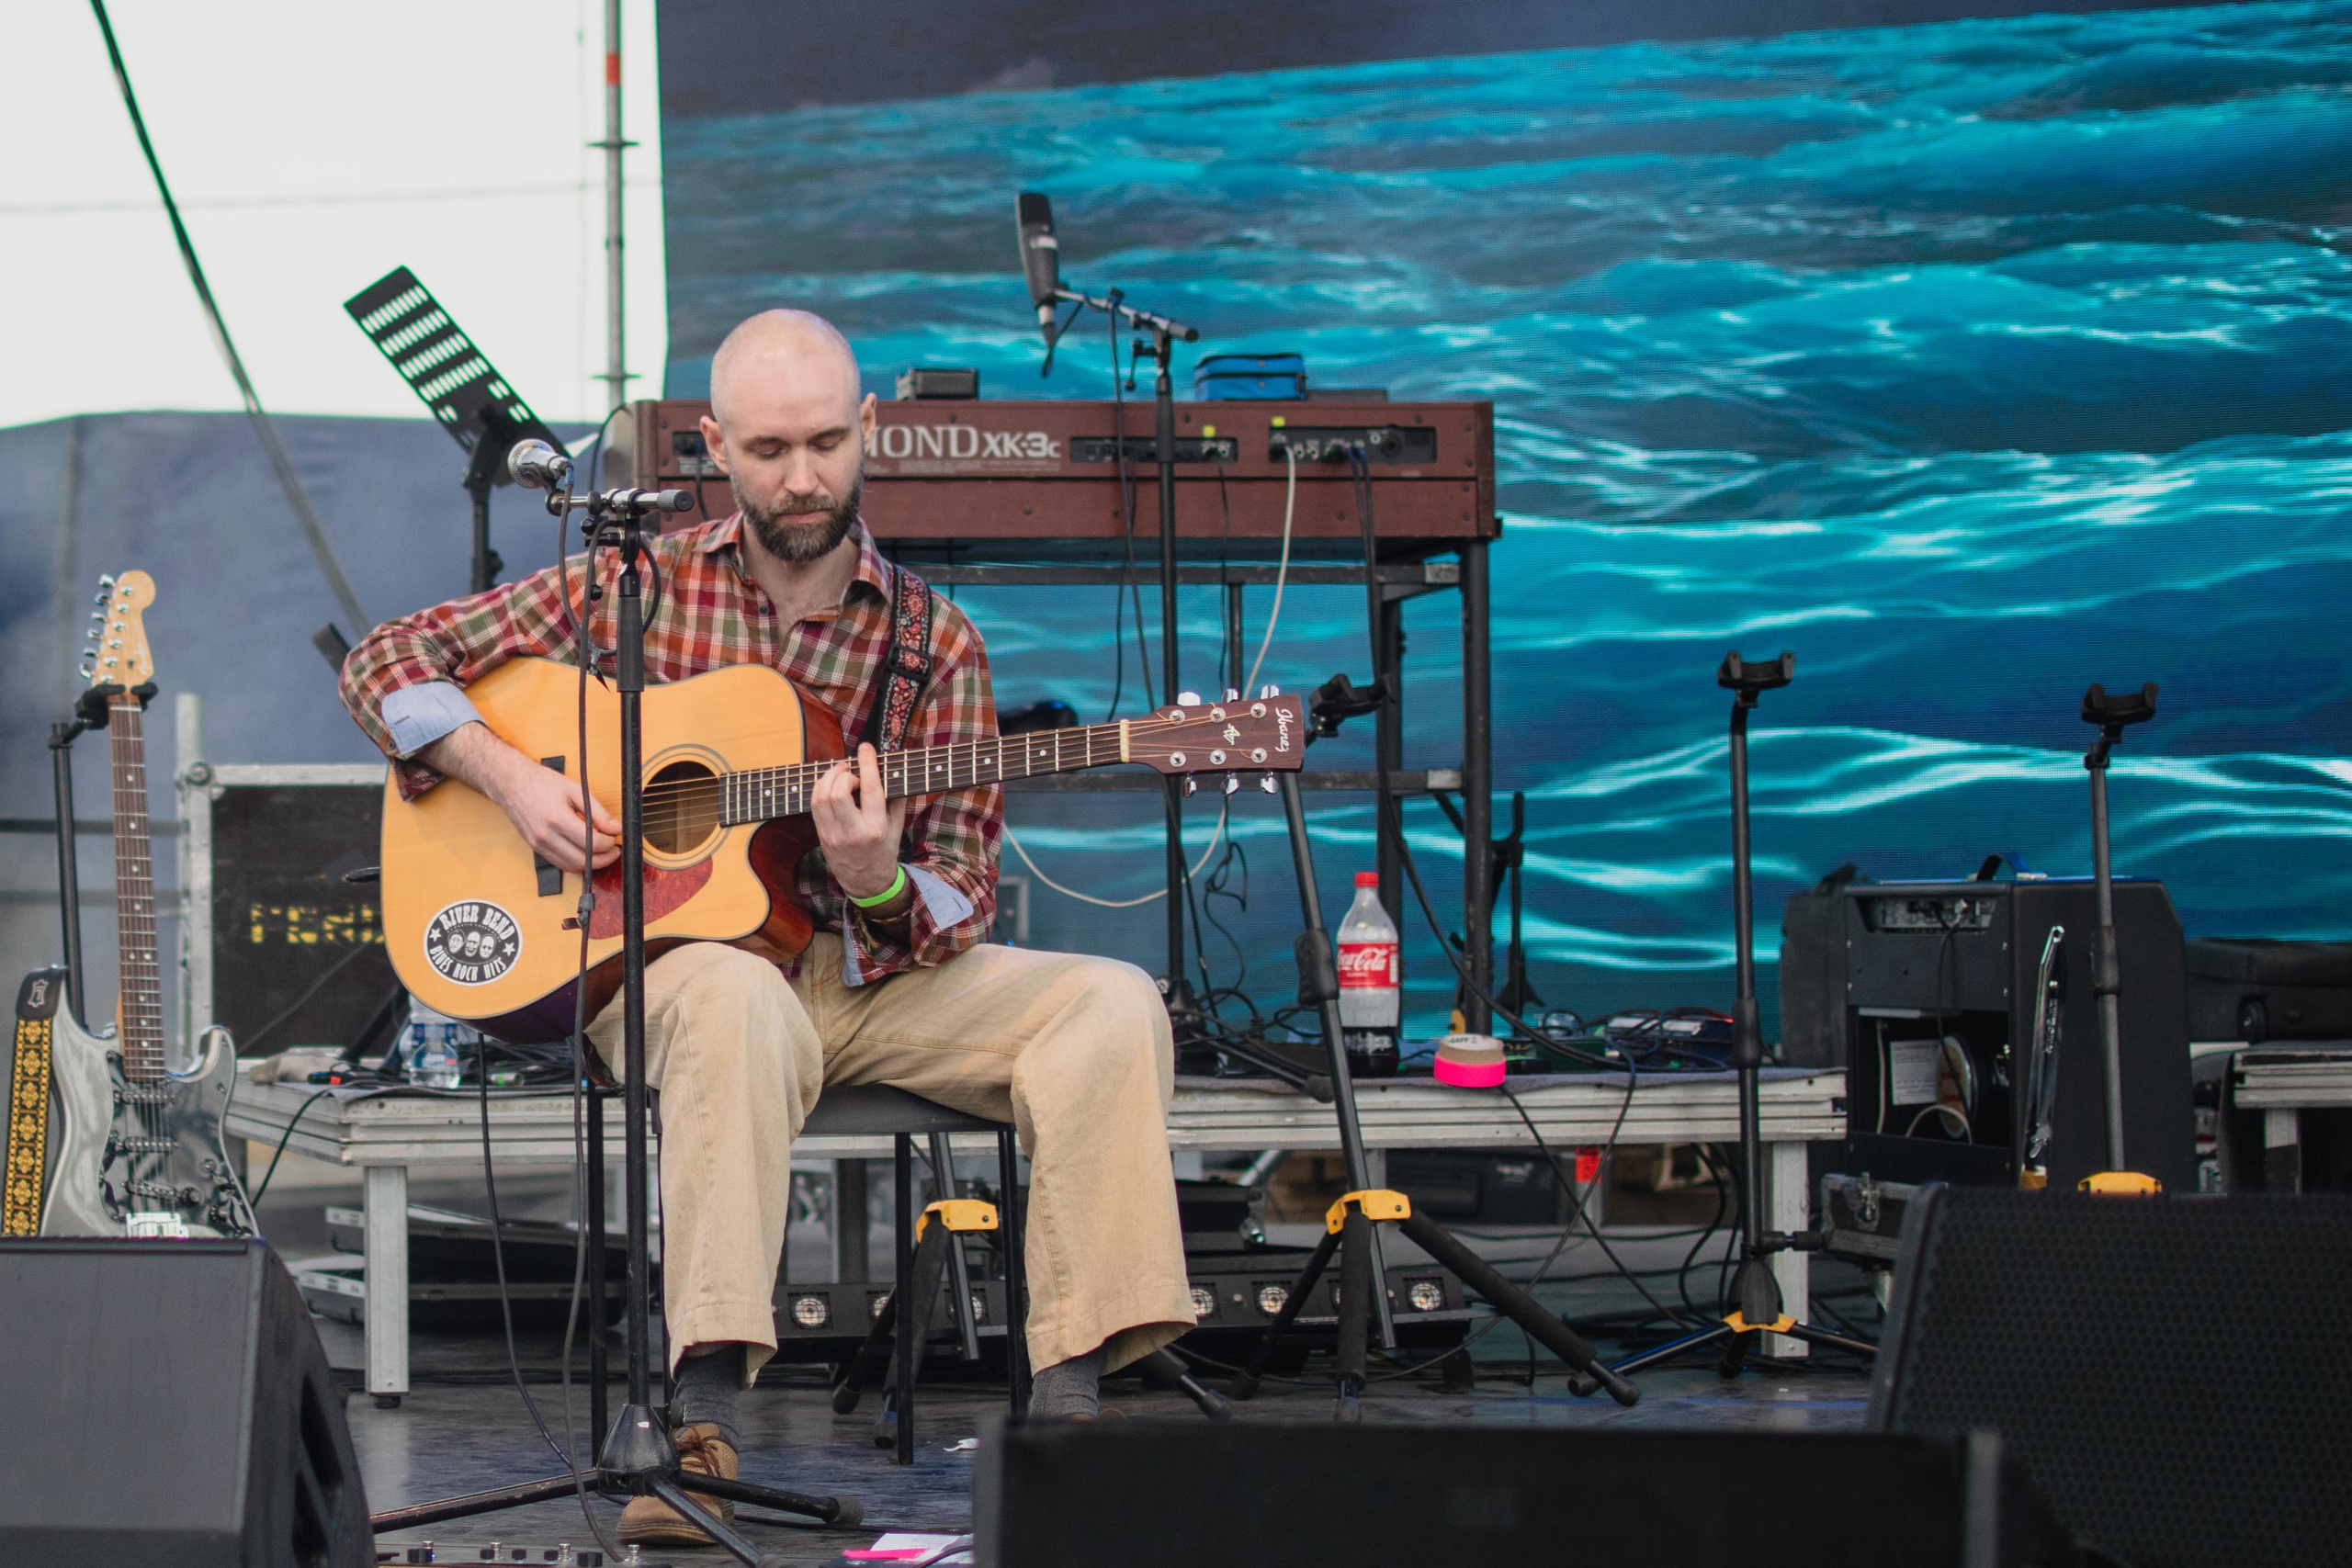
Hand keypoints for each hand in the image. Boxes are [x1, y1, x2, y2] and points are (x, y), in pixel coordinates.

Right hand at [425, 721, 620, 873]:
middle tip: (614, 849)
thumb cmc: (542, 783)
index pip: (592, 843)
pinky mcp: (535, 848)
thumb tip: (616, 828)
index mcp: (557, 819)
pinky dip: (576, 862)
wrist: (511, 783)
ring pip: (571, 867)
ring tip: (603, 851)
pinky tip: (585, 851)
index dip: (609, 844)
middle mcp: (546, 836)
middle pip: (583, 861)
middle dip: (604, 859)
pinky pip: (560, 864)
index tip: (616, 837)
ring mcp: (539, 845)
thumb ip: (598, 812)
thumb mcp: (576, 790)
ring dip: (591, 864)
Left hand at [810, 743, 906, 899]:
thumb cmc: (884, 851)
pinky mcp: (822, 836)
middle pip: (838, 792)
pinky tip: (829, 785)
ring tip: (839, 774)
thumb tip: (893, 769)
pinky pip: (814, 806)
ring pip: (821, 797)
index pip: (871, 789)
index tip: (866, 748)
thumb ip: (897, 798)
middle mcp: (853, 832)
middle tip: (850, 770)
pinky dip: (820, 789)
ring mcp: (834, 836)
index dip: (867, 764)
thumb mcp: (898, 827)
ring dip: (828, 778)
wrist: (866, 883)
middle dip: (842, 773)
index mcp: (876, 828)